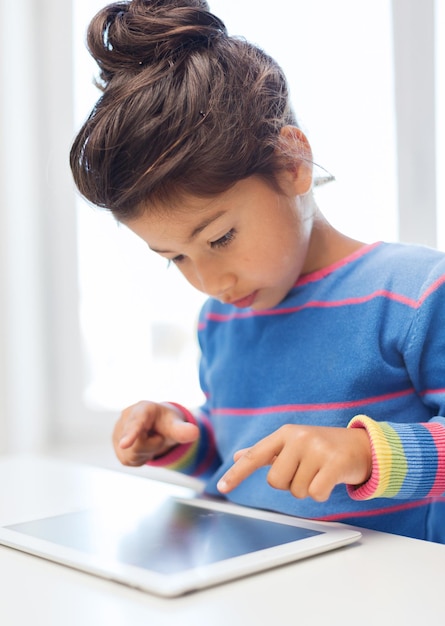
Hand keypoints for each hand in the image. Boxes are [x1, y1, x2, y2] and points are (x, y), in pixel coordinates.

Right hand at [112, 401, 199, 465]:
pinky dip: (139, 458)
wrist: (157, 426)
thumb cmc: (167, 422)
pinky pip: (128, 460)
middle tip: (159, 436)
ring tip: (150, 440)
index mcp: (143, 408)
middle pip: (137, 445)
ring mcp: (117, 432)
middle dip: (153, 446)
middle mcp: (126, 417)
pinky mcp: (116, 446)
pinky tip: (143, 448)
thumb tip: (194, 432)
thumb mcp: (176, 424)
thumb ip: (183, 429)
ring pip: (131, 455)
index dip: (130, 433)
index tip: (124, 444)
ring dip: (146, 453)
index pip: (136, 422)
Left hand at [217, 424, 371, 501]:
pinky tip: (330, 480)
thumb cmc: (322, 447)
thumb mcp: (292, 445)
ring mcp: (317, 449)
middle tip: (306, 472)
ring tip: (320, 473)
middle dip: (290, 484)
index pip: (255, 455)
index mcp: (285, 434)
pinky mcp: (335, 462)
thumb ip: (265, 452)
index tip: (221, 486)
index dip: (237, 472)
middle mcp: (299, 437)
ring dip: (308, 489)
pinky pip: (316, 493)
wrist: (362, 446)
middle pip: (276, 482)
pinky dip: (321, 494)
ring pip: (297, 491)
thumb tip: (237, 455)